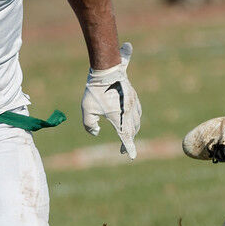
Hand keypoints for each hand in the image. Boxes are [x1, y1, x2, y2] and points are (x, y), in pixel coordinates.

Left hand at [81, 41, 141, 158]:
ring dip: (134, 129)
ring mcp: (133, 102)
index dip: (128, 147)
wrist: (107, 69)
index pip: (126, 136)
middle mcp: (130, 111)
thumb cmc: (95, 90)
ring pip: (137, 120)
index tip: (131, 156)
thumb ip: (90, 125)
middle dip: (130, 139)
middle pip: (133, 129)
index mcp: (120, 117)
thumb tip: (96, 132)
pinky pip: (138, 110)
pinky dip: (136, 117)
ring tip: (129, 134)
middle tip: (125, 147)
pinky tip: (132, 117)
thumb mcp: (87, 110)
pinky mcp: (133, 95)